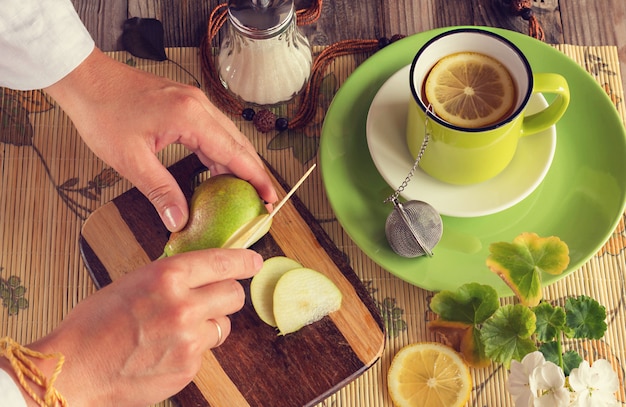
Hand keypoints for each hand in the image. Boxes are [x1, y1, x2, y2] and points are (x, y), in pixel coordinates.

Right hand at [25, 249, 262, 405]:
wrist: (73, 369)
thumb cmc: (94, 324)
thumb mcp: (133, 283)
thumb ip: (171, 278)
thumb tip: (201, 274)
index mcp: (167, 276)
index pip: (222, 263)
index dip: (243, 261)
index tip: (254, 262)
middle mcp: (183, 306)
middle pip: (233, 295)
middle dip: (225, 295)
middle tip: (212, 298)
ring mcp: (189, 340)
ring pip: (222, 326)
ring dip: (208, 325)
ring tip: (175, 330)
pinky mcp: (188, 367)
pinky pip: (205, 351)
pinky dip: (191, 349)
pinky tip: (163, 351)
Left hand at [44, 48, 276, 231]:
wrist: (85, 80)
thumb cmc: (103, 112)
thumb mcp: (131, 160)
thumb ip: (160, 191)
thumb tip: (179, 220)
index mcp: (191, 117)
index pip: (235, 153)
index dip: (257, 179)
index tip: (271, 199)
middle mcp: (199, 106)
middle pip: (239, 144)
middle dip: (254, 174)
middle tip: (263, 202)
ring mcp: (194, 103)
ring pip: (228, 138)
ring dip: (238, 164)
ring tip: (245, 192)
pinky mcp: (185, 105)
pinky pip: (213, 132)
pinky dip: (221, 153)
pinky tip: (218, 171)